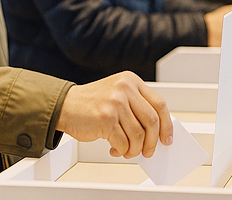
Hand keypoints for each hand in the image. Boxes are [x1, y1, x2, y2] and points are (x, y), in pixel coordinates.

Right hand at [56, 71, 172, 158]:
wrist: (64, 105)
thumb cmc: (92, 103)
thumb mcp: (117, 94)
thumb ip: (136, 106)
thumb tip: (156, 131)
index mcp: (131, 81)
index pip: (159, 104)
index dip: (166, 124)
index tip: (167, 138)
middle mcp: (125, 89)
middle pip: (152, 121)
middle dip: (152, 141)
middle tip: (148, 151)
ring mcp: (115, 103)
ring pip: (138, 135)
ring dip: (135, 149)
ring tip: (127, 151)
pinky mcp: (105, 119)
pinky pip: (123, 142)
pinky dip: (122, 151)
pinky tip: (115, 149)